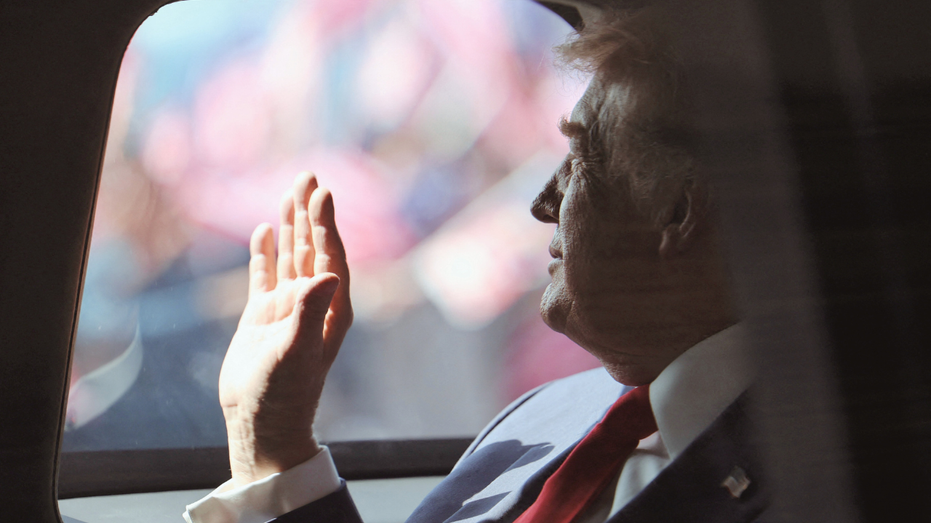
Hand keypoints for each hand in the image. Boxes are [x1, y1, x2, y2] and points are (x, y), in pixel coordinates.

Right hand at [218, 172, 351, 486]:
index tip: (322, 193)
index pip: (331, 256)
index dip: (327, 224)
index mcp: (330, 308)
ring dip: (291, 225)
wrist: (259, 422)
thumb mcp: (296, 352)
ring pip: (291, 255)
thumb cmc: (283, 394)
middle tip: (308, 175)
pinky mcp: (263, 316)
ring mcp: (288, 306)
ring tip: (289, 191)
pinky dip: (265, 252)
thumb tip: (330, 273)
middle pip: (314, 247)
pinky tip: (264, 230)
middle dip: (311, 212)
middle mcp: (313, 302)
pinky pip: (265, 275)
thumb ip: (310, 311)